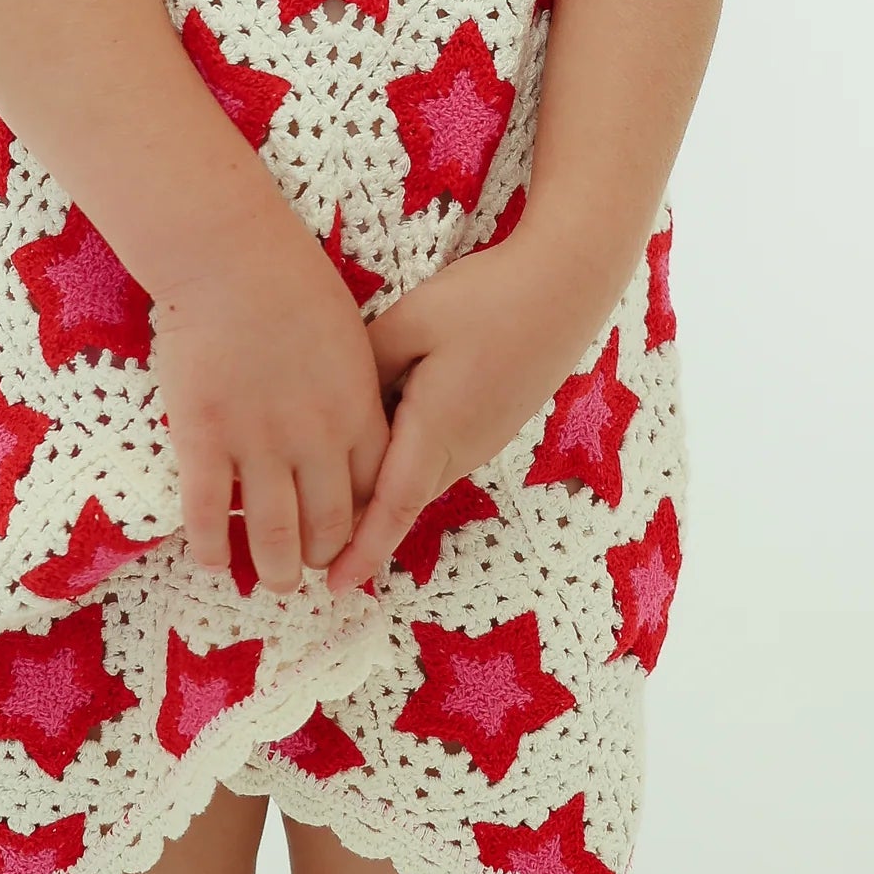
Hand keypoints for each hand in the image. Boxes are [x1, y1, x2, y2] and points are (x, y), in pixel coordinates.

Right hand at [154, 210, 391, 596]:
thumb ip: (354, 391)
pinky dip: (212, 548)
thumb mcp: (349, 337)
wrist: (229, 253)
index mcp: (356, 412)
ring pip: (273, 536)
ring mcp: (258, 442)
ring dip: (275, 571)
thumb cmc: (291, 280)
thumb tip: (352, 429)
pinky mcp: (204, 438)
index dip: (364, 528)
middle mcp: (314, 439)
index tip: (352, 541)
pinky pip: (208, 514)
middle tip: (310, 570)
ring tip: (274, 583)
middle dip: (322, 559)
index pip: (373, 494)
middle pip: (328, 526)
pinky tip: (213, 562)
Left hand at [324, 238, 598, 594]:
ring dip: (382, 492)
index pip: (392, 506)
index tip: (334, 586)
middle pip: (400, 499)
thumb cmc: (486, 300)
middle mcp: (462, 448)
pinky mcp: (492, 423)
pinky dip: (405, 461)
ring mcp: (482, 439)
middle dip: (358, 527)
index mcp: (437, 429)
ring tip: (333, 492)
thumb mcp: (411, 323)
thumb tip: (332, 403)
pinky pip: (438, 456)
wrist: (564, 287)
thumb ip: (365, 365)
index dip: (362, 548)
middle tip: (309, 540)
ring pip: (419, 477)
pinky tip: (381, 438)